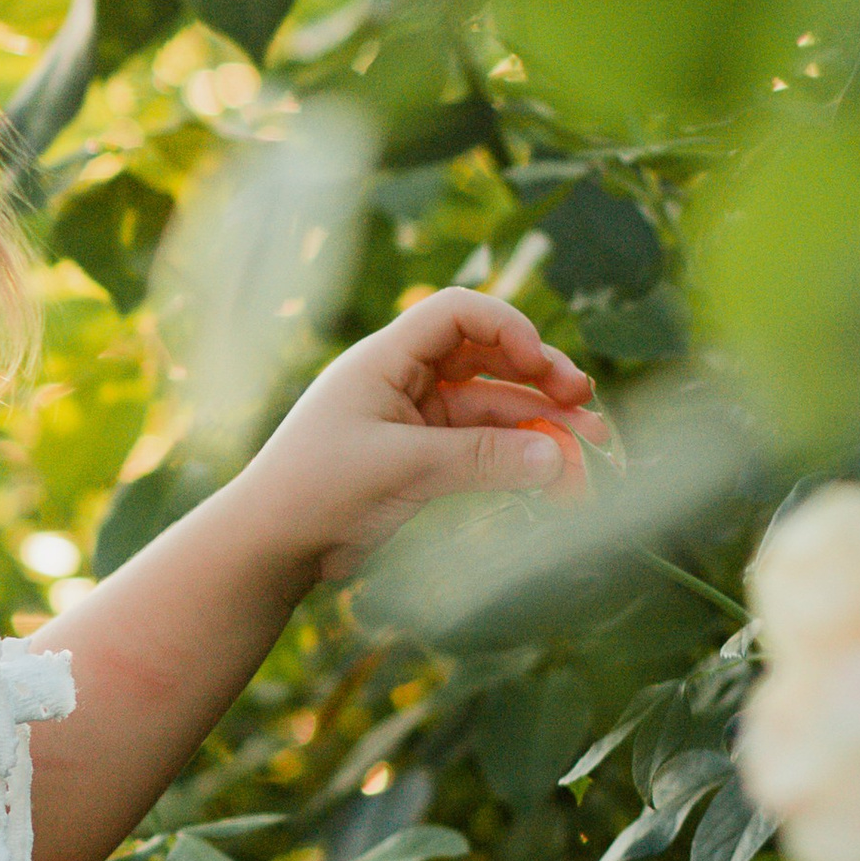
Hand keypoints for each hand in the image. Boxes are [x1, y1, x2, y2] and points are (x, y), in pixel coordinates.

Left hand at [234, 287, 610, 586]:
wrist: (270, 546)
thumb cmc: (316, 491)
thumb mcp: (402, 468)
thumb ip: (482, 458)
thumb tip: (558, 456)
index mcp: (385, 360)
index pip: (457, 313)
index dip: (506, 327)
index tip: (539, 363)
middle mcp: (403, 381)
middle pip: (488, 359)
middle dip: (541, 380)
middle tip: (586, 407)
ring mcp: (416, 420)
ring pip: (493, 409)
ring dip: (541, 427)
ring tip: (589, 457)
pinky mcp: (423, 460)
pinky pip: (484, 447)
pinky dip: (519, 459)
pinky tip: (555, 479)